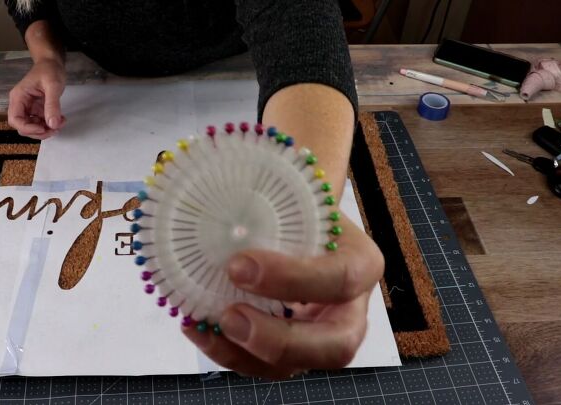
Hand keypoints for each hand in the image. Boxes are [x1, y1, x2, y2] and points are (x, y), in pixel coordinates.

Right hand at [8, 58, 66, 138]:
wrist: (52, 63)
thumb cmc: (50, 70)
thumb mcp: (53, 86)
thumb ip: (52, 105)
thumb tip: (53, 125)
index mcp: (18, 97)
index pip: (15, 119)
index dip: (27, 128)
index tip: (44, 128)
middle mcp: (20, 104)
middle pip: (23, 127)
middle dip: (39, 131)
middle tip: (56, 129)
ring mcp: (29, 108)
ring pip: (32, 127)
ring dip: (46, 130)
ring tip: (61, 123)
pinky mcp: (37, 110)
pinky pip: (40, 123)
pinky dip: (50, 125)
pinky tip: (60, 119)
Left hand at [183, 213, 384, 378]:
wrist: (296, 221)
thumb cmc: (296, 208)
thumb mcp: (296, 196)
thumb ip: (269, 200)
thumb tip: (222, 192)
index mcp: (361, 263)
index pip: (339, 279)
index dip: (292, 279)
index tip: (238, 265)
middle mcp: (350, 309)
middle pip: (336, 346)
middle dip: (280, 341)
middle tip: (231, 317)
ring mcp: (322, 336)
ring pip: (297, 367)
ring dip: (247, 355)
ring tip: (208, 326)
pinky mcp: (292, 351)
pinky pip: (264, 367)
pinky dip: (228, 353)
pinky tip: (199, 329)